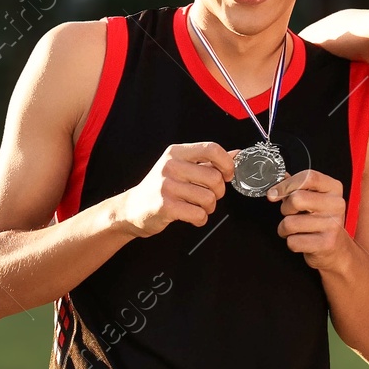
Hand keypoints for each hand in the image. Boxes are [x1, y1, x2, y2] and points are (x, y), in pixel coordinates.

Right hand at [116, 142, 232, 236]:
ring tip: (198, 207)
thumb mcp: (182, 167)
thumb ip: (208, 161)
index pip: (212, 149)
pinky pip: (198, 214)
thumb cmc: (161, 188)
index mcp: (177, 153)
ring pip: (209, 198)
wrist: (133, 208)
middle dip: (219, 192)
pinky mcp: (166, 206)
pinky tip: (192, 216)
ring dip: (209, 208)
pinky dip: (200, 219)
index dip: (226, 163)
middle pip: (214, 177)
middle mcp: (171, 166)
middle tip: (210, 196)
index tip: (227, 174)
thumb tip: (236, 154)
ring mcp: (167, 186)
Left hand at [267, 168, 348, 269]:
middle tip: (290, 214)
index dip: (286, 184)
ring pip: (290, 223)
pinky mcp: (326, 244)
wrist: (337, 248)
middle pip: (297, 199)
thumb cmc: (320, 220)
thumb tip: (278, 177)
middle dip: (285, 209)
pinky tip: (302, 240)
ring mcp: (332, 225)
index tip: (273, 193)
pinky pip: (293, 241)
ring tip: (296, 229)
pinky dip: (291, 242)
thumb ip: (296, 186)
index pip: (308, 177)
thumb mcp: (313, 198)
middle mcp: (336, 204)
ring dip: (285, 228)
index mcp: (333, 188)